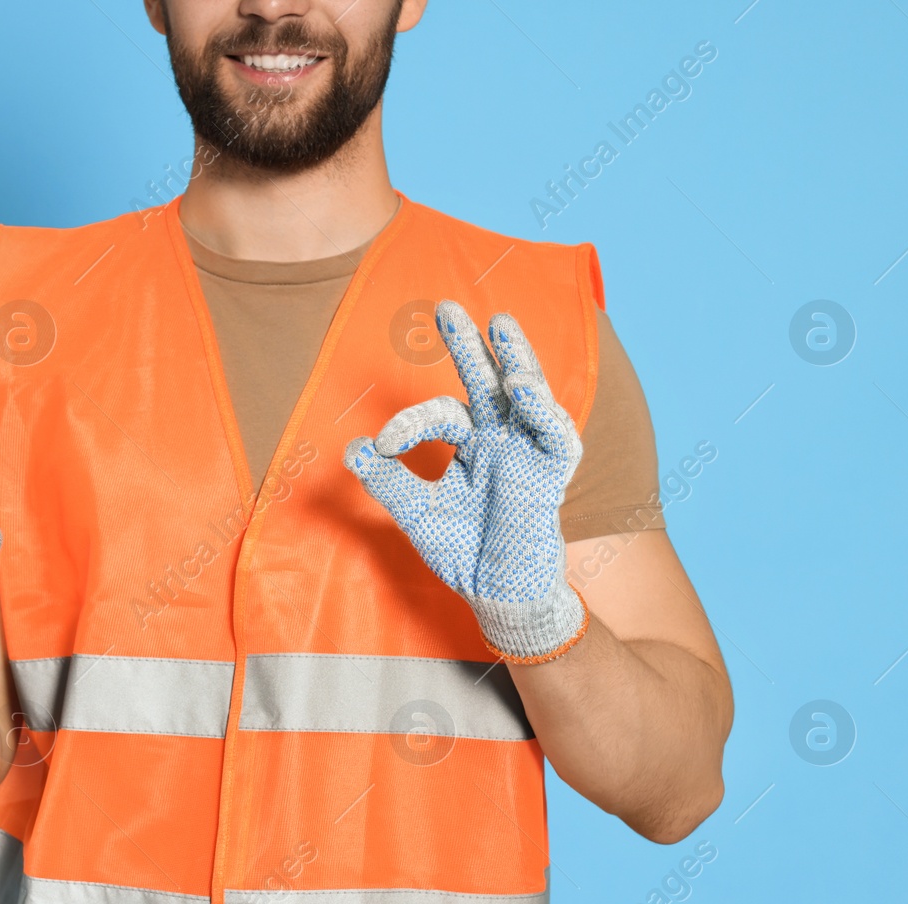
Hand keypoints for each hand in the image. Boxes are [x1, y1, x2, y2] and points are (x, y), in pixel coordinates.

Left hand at [343, 301, 586, 662]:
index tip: (382, 444)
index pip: (439, 415)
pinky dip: (542, 410)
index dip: (409, 423)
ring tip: (501, 325)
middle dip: (469, 345)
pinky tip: (521, 387)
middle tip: (447, 306)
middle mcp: (500, 440)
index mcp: (469, 445)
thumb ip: (387, 482)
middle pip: (487, 382)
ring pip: (527, 396)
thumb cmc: (462, 550)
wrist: (497, 593)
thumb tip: (352, 449)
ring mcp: (528, 453)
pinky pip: (555, 435)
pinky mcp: (551, 474)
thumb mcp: (416, 514)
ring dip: (516, 361)